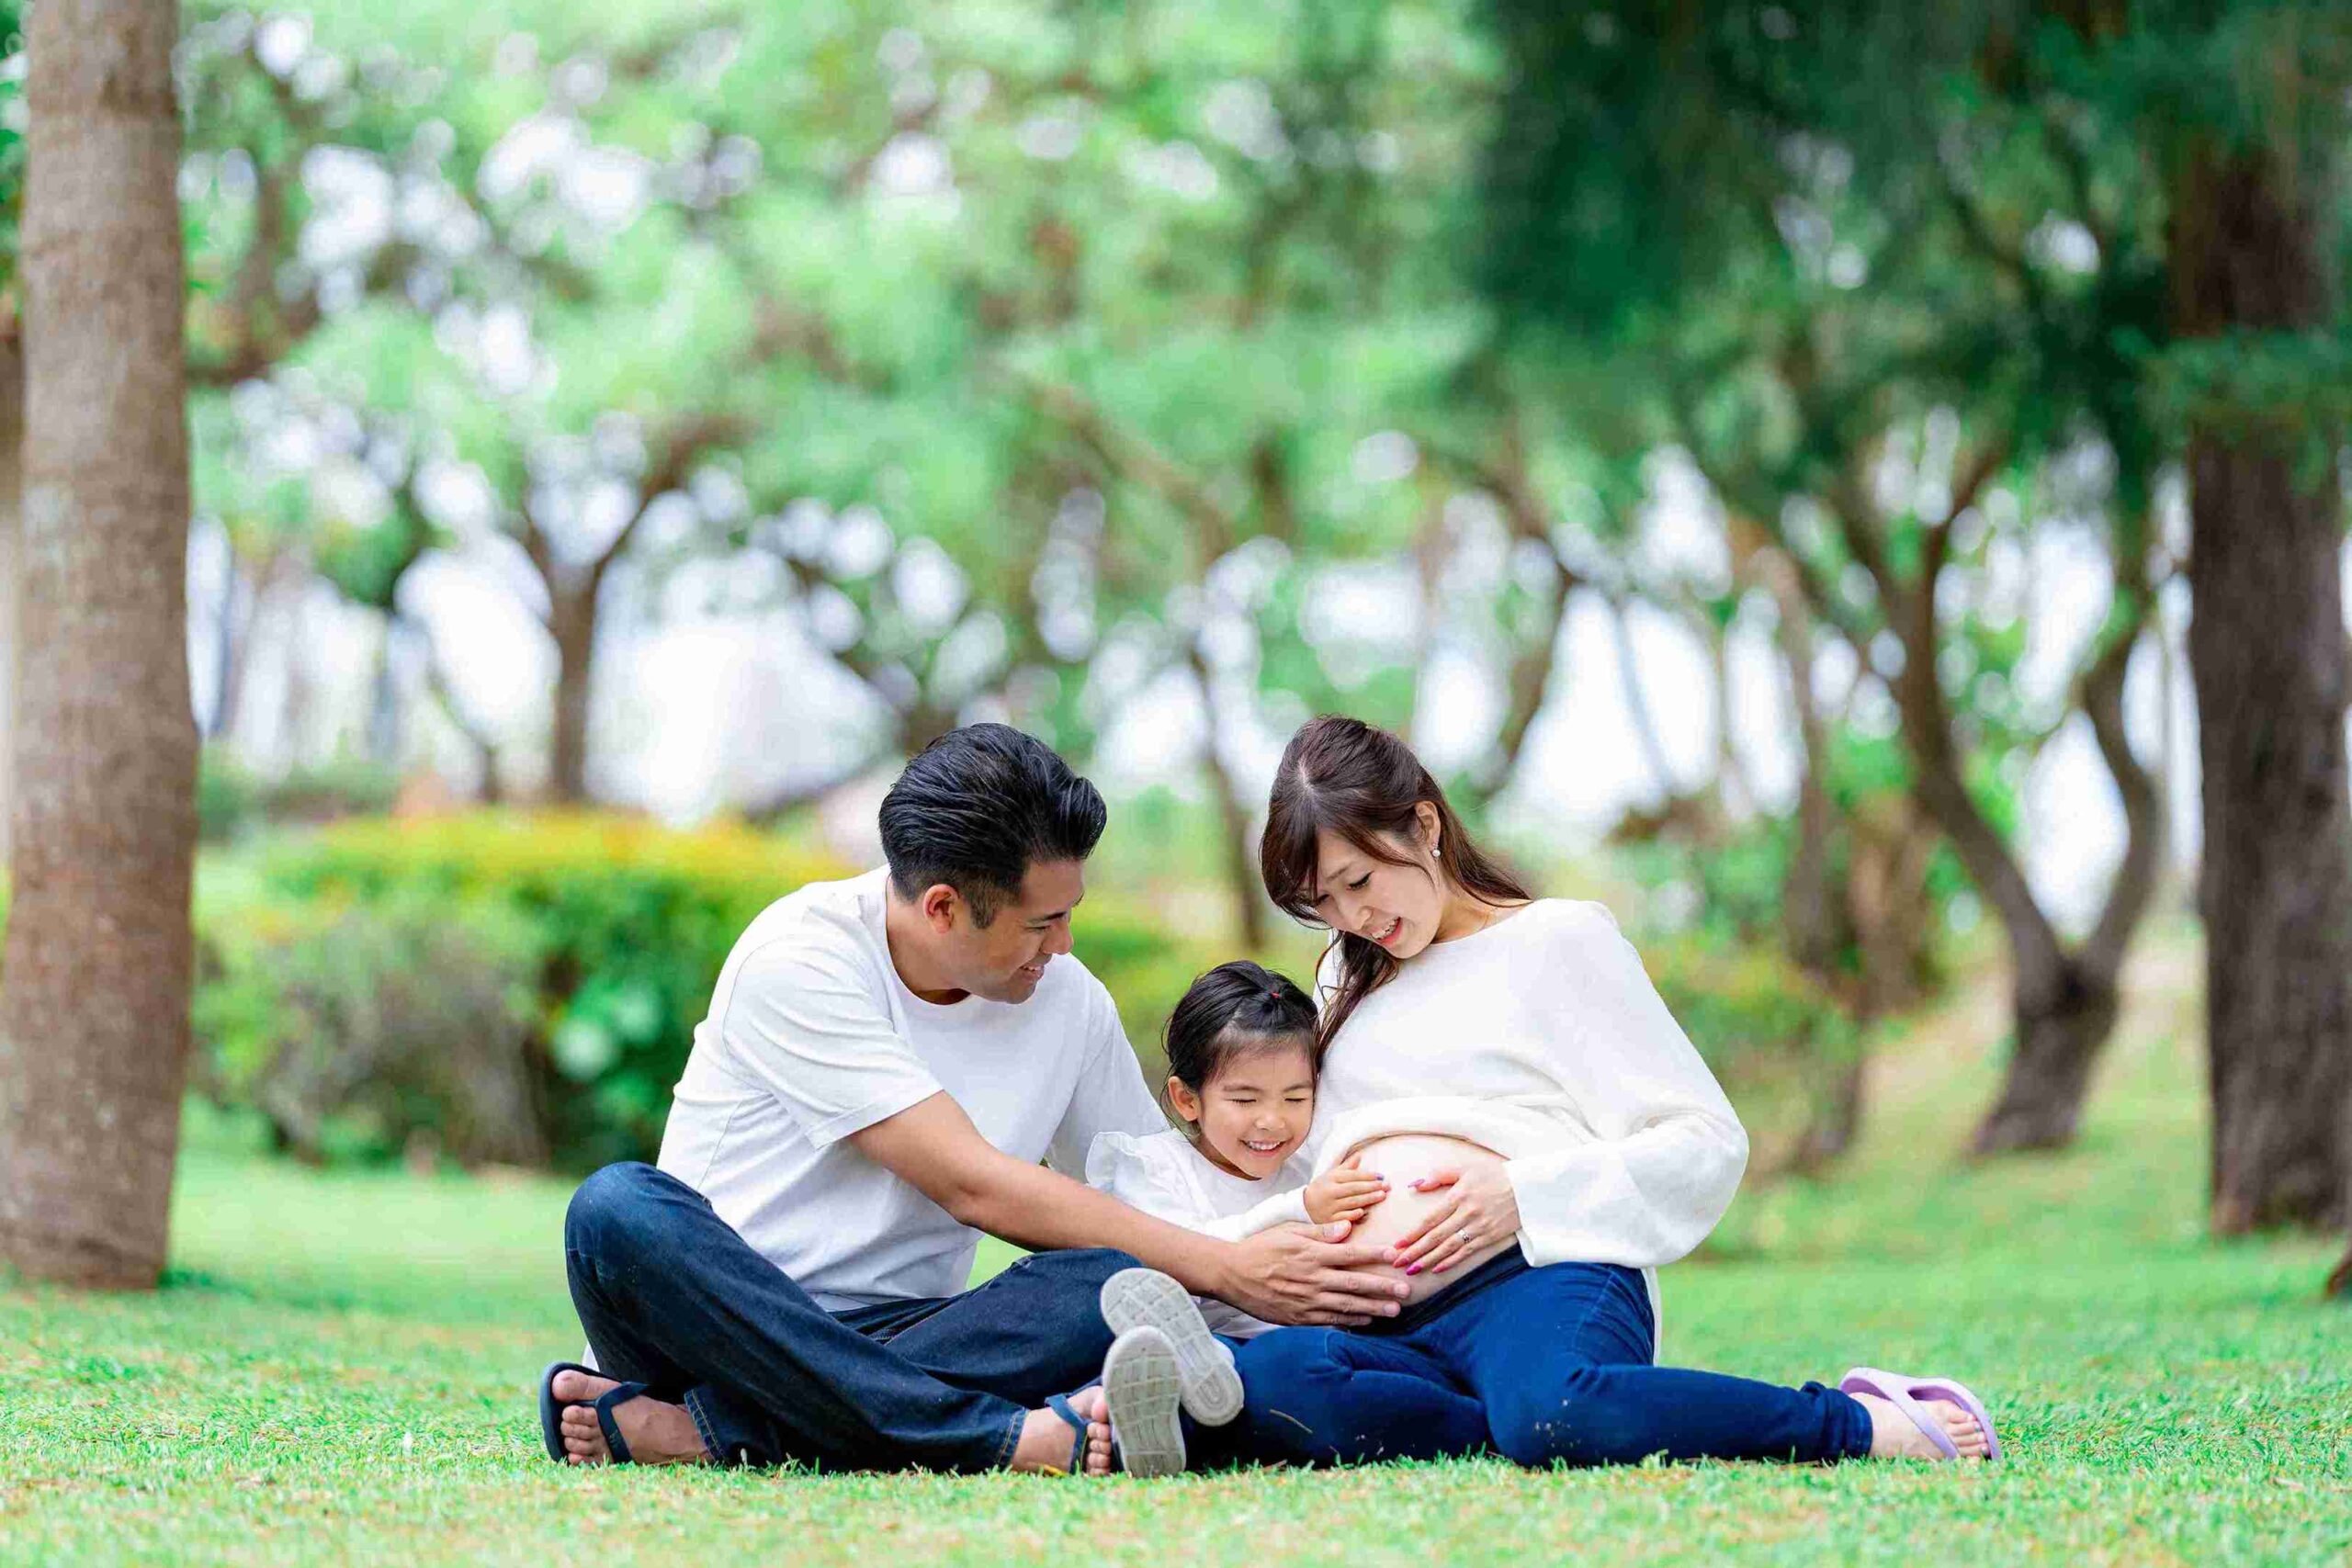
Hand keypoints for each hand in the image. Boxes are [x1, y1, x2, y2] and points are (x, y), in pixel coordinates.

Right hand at [1219, 1223, 1410, 1326]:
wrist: (1231, 1274)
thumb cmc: (1260, 1248)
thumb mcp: (1288, 1232)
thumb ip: (1320, 1232)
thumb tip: (1348, 1227)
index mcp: (1311, 1254)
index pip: (1350, 1254)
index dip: (1375, 1255)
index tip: (1395, 1255)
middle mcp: (1312, 1279)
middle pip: (1355, 1284)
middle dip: (1383, 1287)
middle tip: (1407, 1291)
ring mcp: (1306, 1301)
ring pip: (1347, 1306)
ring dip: (1373, 1309)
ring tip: (1395, 1311)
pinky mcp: (1298, 1318)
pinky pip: (1330, 1321)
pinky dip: (1350, 1321)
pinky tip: (1366, 1321)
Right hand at [1303, 1159, 1388, 1225]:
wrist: (1303, 1207)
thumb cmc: (1322, 1189)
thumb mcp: (1331, 1175)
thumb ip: (1346, 1166)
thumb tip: (1359, 1155)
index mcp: (1331, 1178)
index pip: (1352, 1176)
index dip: (1367, 1175)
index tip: (1381, 1176)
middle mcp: (1330, 1191)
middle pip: (1353, 1188)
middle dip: (1371, 1186)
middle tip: (1386, 1185)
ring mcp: (1329, 1206)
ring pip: (1351, 1202)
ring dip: (1368, 1199)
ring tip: (1382, 1195)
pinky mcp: (1329, 1220)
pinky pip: (1343, 1217)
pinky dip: (1353, 1214)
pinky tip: (1364, 1211)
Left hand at [1388, 1164, 1519, 1276]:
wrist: (1527, 1187)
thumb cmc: (1493, 1175)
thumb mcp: (1465, 1168)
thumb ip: (1439, 1176)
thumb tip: (1415, 1185)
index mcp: (1458, 1196)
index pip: (1430, 1219)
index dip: (1412, 1234)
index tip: (1398, 1244)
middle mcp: (1467, 1214)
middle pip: (1436, 1237)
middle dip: (1415, 1251)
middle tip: (1398, 1262)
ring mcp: (1479, 1227)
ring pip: (1449, 1248)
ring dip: (1429, 1260)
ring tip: (1412, 1270)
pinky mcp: (1490, 1237)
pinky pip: (1467, 1253)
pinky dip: (1451, 1262)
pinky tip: (1437, 1269)